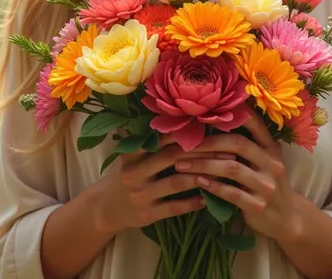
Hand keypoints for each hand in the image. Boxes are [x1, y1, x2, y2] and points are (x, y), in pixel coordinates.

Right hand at [95, 137, 234, 234]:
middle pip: (173, 157)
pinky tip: (208, 197)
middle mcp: (134, 171)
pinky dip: (193, 202)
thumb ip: (150, 139)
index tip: (211, 128)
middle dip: (202, 152)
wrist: (105, 207)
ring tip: (223, 172)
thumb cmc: (128, 173)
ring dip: (202, 176)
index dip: (187, 132)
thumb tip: (180, 116)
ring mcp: (140, 194)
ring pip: (176, 182)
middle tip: (226, 150)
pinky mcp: (146, 215)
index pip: (162, 137)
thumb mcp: (131, 153)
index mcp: (131, 151)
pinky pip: (175, 207)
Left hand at [174, 114, 300, 240]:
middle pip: (237, 144)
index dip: (235, 114)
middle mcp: (271, 163)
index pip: (255, 124)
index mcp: (271, 148)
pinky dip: (212, 185)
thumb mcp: (265, 160)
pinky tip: (198, 181)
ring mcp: (266, 185)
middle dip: (208, 142)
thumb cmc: (266, 182)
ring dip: (203, 164)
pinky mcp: (258, 205)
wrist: (287, 218)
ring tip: (181, 164)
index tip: (209, 109)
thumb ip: (248, 145)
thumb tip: (213, 124)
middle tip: (184, 143)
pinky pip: (231, 193)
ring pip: (231, 168)